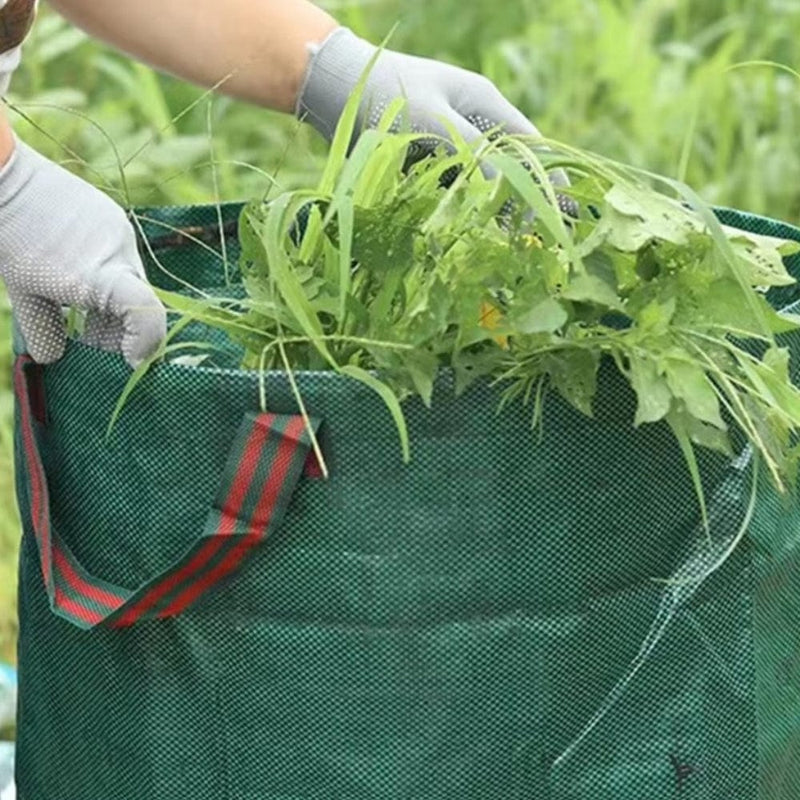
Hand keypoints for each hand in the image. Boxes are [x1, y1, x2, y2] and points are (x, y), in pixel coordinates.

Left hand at [0, 139, 165, 366]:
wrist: (3, 176)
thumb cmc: (10, 238)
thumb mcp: (24, 292)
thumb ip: (44, 329)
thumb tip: (54, 358)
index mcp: (99, 276)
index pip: (148, 316)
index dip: (145, 344)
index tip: (128, 361)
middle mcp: (119, 252)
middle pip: (138, 305)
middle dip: (121, 332)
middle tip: (94, 346)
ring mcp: (119, 231)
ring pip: (130, 281)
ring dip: (113, 305)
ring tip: (82, 315)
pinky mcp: (113, 217)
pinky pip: (120, 257)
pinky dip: (107, 277)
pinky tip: (78, 274)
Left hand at [296, 28, 572, 212]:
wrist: (335, 88)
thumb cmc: (386, 93)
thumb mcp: (433, 120)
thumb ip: (471, 152)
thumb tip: (505, 188)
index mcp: (482, 103)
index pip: (530, 143)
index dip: (548, 176)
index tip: (562, 209)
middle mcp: (470, 123)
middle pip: (508, 167)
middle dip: (521, 201)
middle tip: (534, 237)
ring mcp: (447, 144)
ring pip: (480, 183)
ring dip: (489, 211)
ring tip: (505, 245)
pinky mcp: (423, 163)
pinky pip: (450, 190)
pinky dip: (459, 211)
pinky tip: (465, 234)